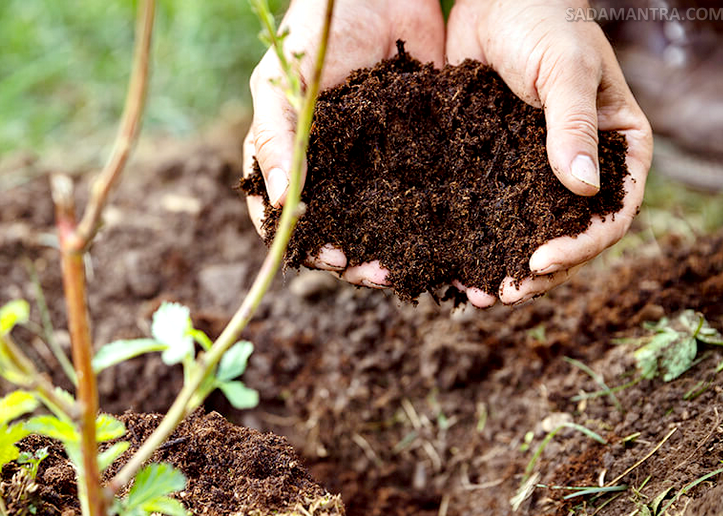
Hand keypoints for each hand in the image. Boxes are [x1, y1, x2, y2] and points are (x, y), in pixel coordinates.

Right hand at [243, 0, 444, 287]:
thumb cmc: (314, 35)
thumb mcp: (280, 87)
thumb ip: (274, 142)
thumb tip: (279, 204)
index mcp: (291, 160)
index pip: (288, 218)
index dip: (305, 245)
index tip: (329, 257)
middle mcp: (333, 171)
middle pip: (339, 230)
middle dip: (355, 259)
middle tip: (376, 274)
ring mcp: (375, 164)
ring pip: (381, 221)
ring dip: (392, 250)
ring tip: (411, 271)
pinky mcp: (418, 151)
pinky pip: (423, 193)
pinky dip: (432, 222)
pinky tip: (448, 242)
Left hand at [447, 0, 653, 306]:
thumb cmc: (545, 20)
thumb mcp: (566, 69)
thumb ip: (573, 126)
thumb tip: (583, 191)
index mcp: (614, 148)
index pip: (611, 214)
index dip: (580, 246)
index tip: (540, 261)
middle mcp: (577, 167)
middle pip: (567, 235)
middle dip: (538, 271)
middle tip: (503, 295)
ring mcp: (533, 170)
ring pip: (525, 230)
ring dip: (503, 264)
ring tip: (475, 293)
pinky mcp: (493, 164)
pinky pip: (488, 209)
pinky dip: (473, 236)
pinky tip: (450, 261)